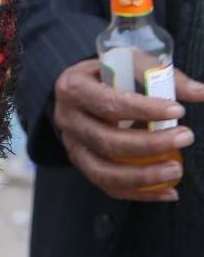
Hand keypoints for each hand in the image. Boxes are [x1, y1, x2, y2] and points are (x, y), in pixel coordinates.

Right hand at [53, 57, 203, 201]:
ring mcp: (72, 145)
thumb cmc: (104, 74)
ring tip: (176, 170)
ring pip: (103, 171)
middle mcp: (67, 119)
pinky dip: (141, 194)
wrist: (76, 90)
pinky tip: (169, 192)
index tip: (177, 110)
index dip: (144, 109)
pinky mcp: (82, 163)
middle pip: (106, 141)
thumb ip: (159, 74)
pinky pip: (109, 186)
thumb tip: (200, 92)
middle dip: (150, 144)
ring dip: (144, 175)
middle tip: (185, 137)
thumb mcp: (125, 62)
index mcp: (73, 88)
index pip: (108, 103)